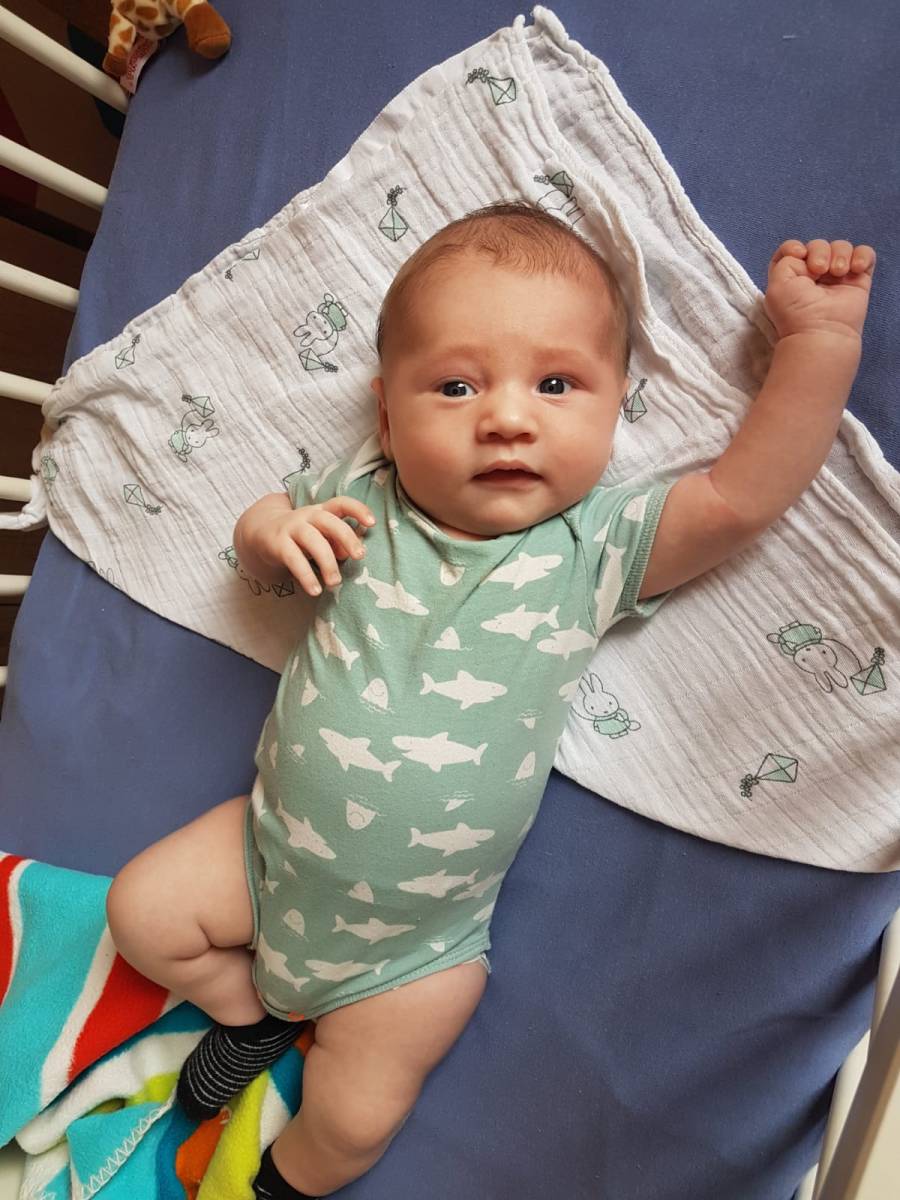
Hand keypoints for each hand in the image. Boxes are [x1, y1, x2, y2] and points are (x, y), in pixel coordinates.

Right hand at [242, 495, 374, 595]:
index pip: (341, 503)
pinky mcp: (277, 544)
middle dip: (347, 537)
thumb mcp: (321, 537)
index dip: (357, 509)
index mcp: (322, 511)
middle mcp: (307, 515)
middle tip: (359, 556)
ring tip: (335, 582)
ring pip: (313, 541)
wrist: (261, 534)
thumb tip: (351, 553)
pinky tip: (315, 590)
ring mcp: (291, 528)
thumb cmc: (301, 538)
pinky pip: (294, 559)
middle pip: (330, 522)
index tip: (372, 523)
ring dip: (327, 563)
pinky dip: (306, 576)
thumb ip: (338, 543)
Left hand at [764, 239, 875, 342]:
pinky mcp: (858, 279)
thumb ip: (785, 259)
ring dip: (840, 254)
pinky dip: (863, 255)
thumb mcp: (777, 283)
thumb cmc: (796, 311)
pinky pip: (865, 254)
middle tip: (819, 270)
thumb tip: (805, 253)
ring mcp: (837, 276)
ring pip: (841, 247)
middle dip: (819, 251)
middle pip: (818, 245)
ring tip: (838, 272)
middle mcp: (814, 275)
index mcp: (791, 276)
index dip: (794, 247)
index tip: (799, 254)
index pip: (792, 249)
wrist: (822, 331)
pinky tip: (857, 269)